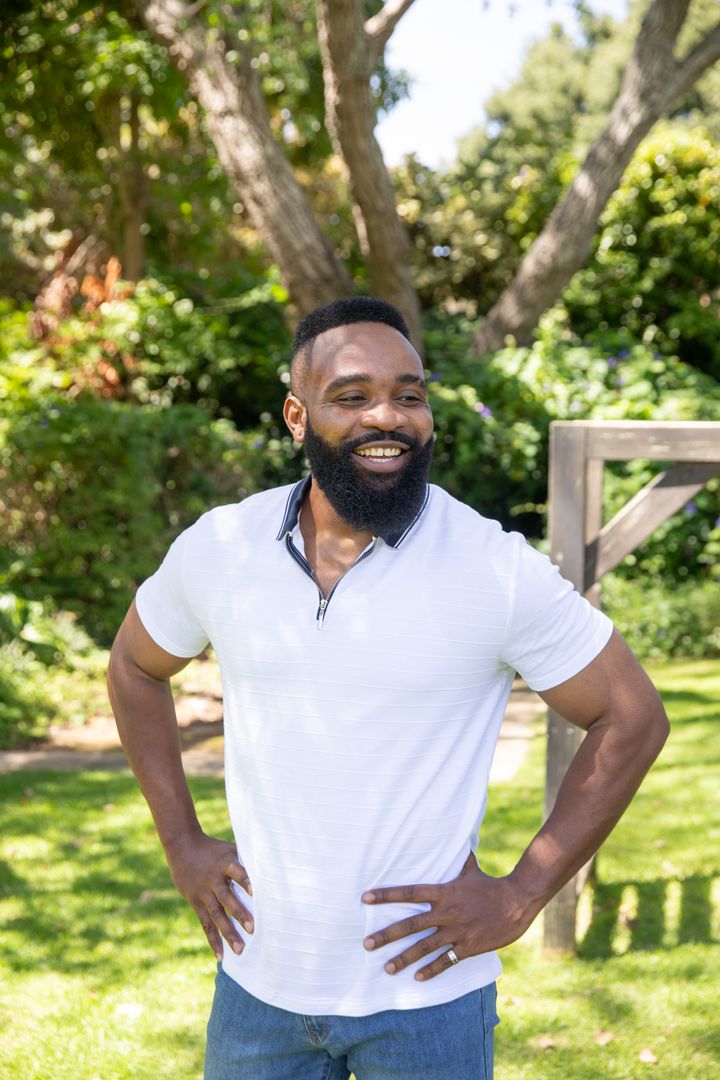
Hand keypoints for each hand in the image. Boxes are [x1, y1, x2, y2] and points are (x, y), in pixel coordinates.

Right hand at [164, 831, 252, 960]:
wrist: (182, 847)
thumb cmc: (213, 848)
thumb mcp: (229, 848)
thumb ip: (246, 858)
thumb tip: (272, 864)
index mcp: (224, 863)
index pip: (236, 871)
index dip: (245, 880)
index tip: (255, 892)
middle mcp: (213, 880)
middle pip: (227, 898)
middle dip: (239, 914)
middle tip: (253, 929)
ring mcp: (203, 893)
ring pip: (216, 915)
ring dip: (228, 933)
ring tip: (240, 950)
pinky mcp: (196, 902)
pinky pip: (205, 924)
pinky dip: (213, 940)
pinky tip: (221, 955)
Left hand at [361, 854, 535, 981]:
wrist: (517, 901)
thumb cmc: (490, 885)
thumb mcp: (470, 869)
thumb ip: (456, 859)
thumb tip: (453, 839)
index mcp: (444, 892)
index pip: (409, 892)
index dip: (386, 895)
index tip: (365, 898)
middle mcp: (446, 912)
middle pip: (410, 924)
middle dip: (387, 935)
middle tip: (366, 943)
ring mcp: (457, 931)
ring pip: (425, 947)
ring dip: (404, 958)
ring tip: (386, 968)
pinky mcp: (469, 947)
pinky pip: (447, 960)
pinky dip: (432, 970)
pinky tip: (417, 977)